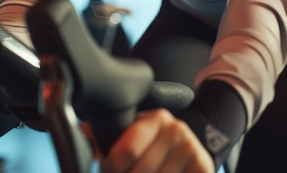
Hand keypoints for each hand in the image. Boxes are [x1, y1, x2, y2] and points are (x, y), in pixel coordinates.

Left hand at [100, 109, 214, 172]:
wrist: (189, 149)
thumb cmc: (152, 145)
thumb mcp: (132, 134)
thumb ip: (105, 135)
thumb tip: (82, 131)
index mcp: (157, 118)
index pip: (126, 151)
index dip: (111, 169)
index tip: (107, 171)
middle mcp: (178, 130)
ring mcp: (193, 150)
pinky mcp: (205, 168)